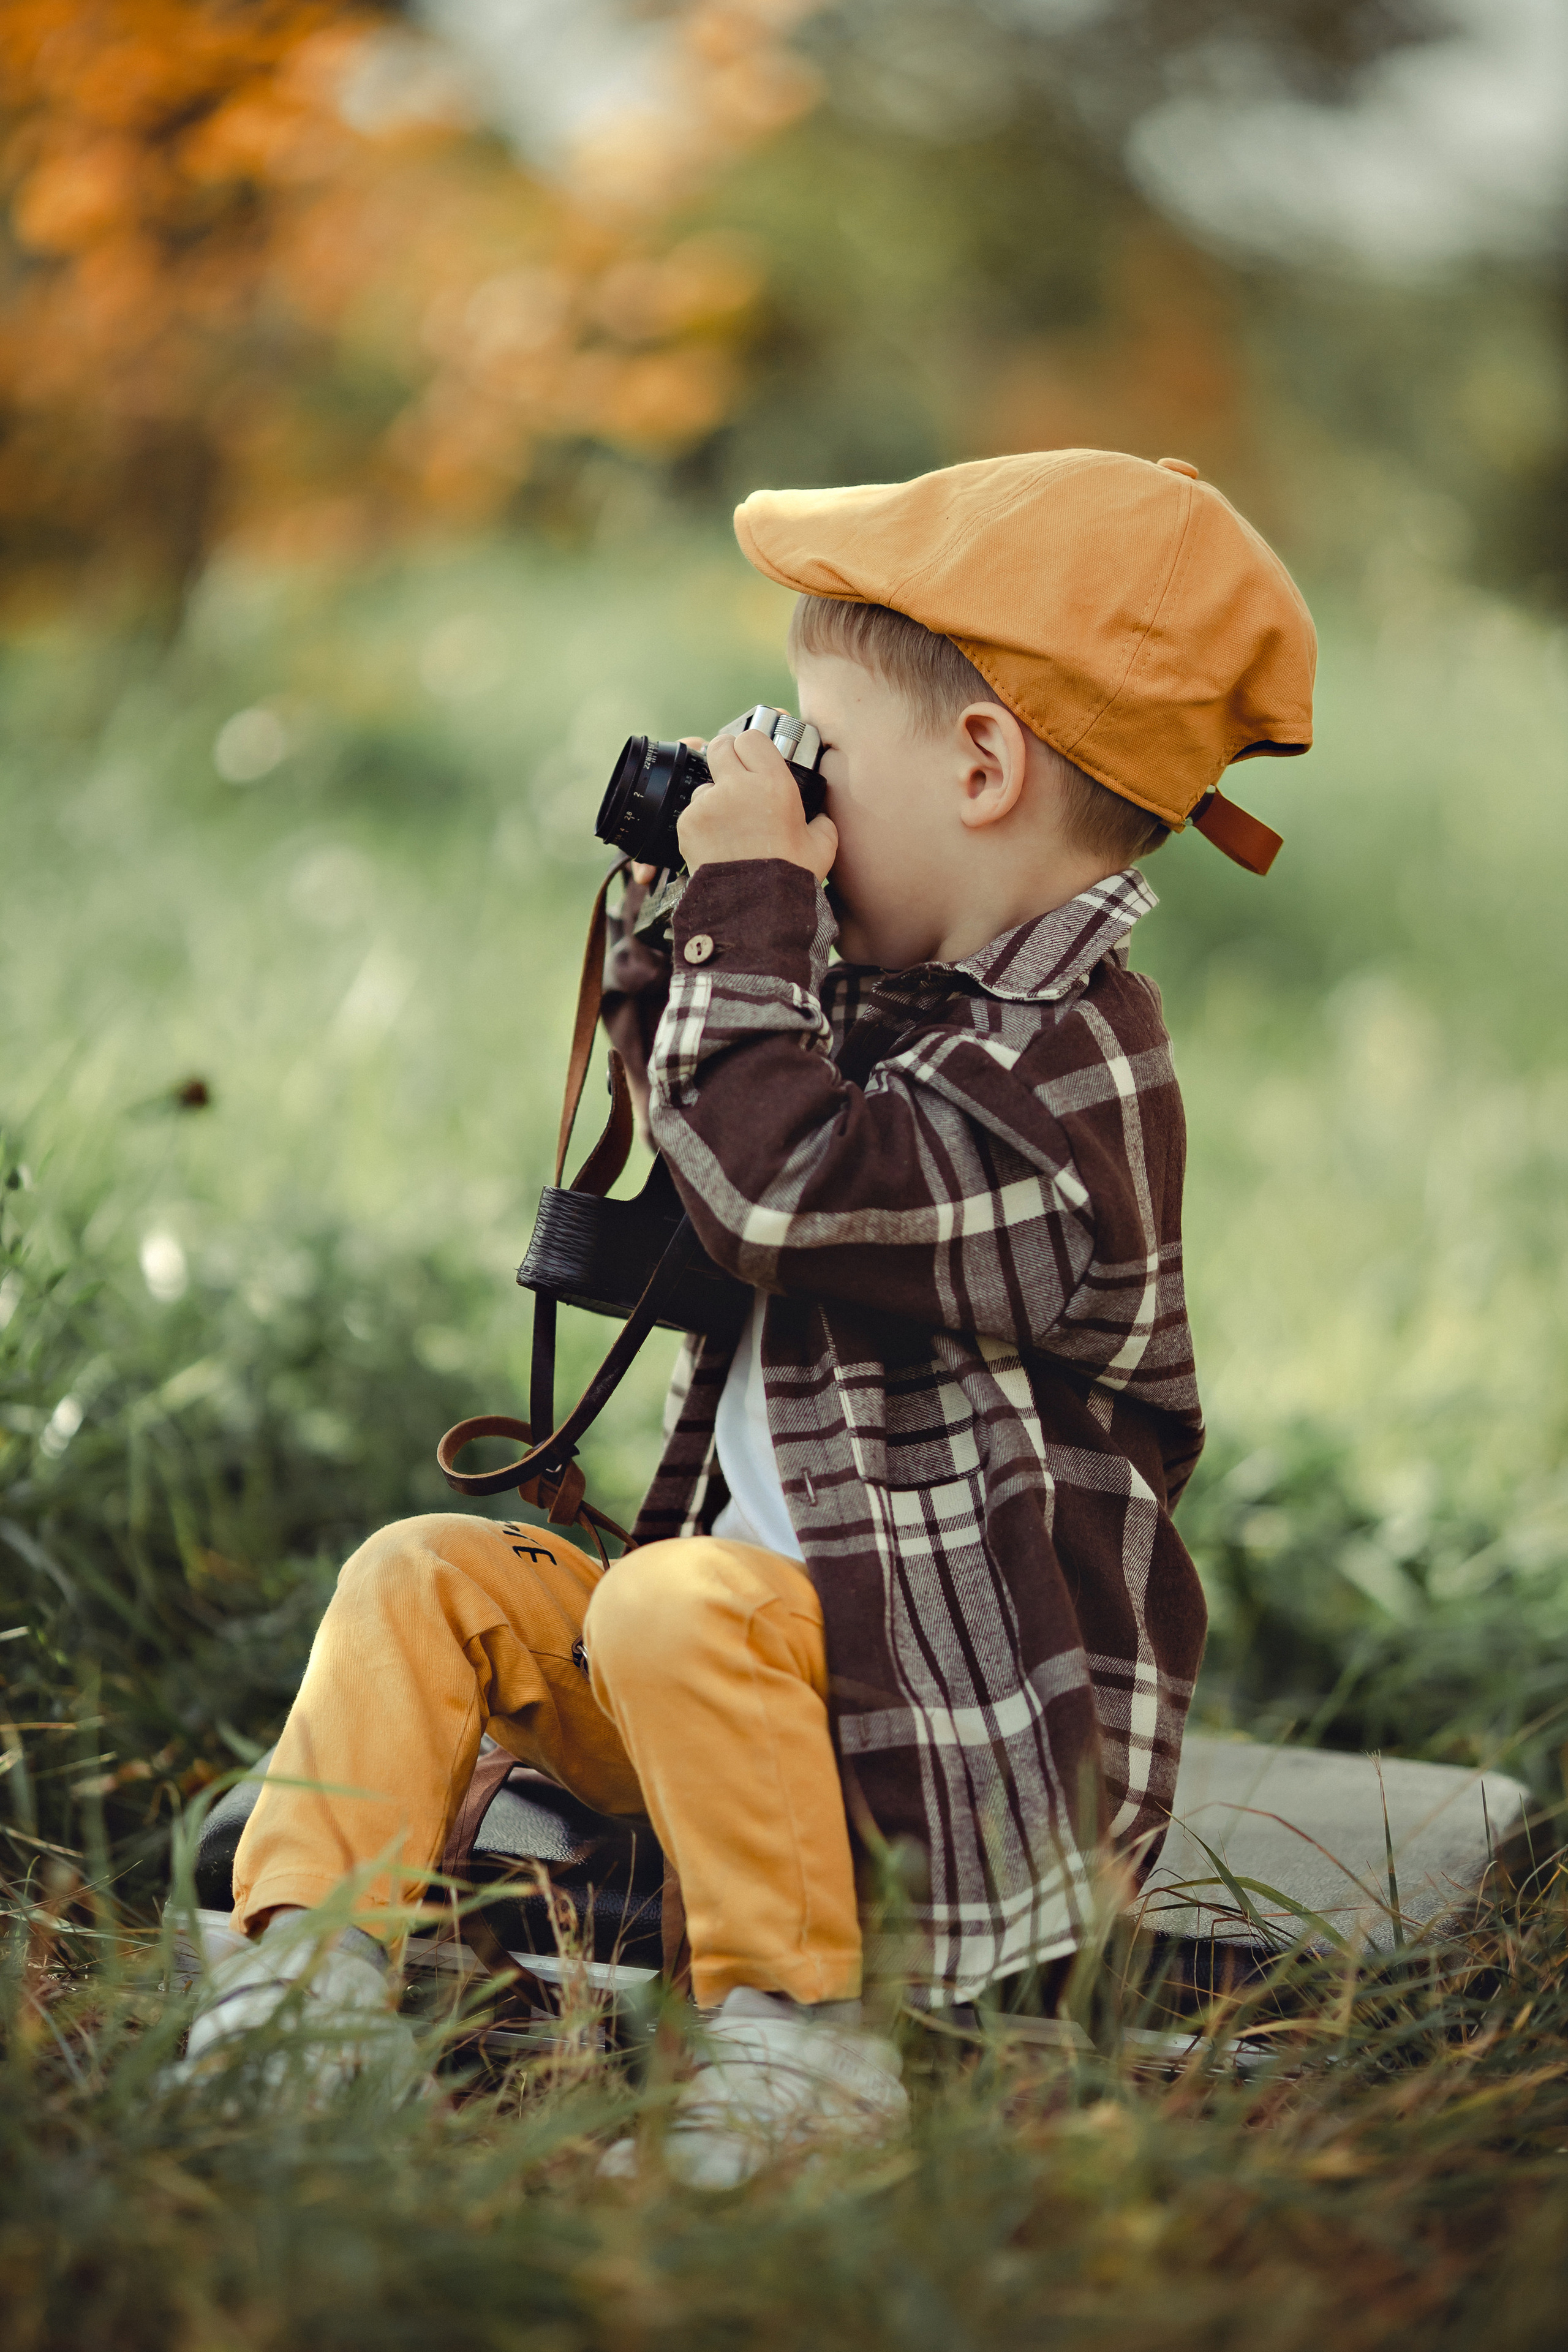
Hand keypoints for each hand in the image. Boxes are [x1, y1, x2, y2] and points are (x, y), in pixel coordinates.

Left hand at [676, 727, 837, 882]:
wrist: (754, 910)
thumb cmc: (790, 877)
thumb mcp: (823, 845)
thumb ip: (822, 822)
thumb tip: (820, 817)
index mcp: (774, 783)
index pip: (752, 738)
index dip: (751, 747)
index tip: (753, 759)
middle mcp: (738, 786)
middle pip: (721, 746)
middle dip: (726, 756)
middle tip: (734, 777)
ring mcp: (709, 803)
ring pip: (705, 784)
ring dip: (714, 797)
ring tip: (729, 827)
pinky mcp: (688, 823)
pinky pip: (692, 812)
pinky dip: (701, 825)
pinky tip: (717, 845)